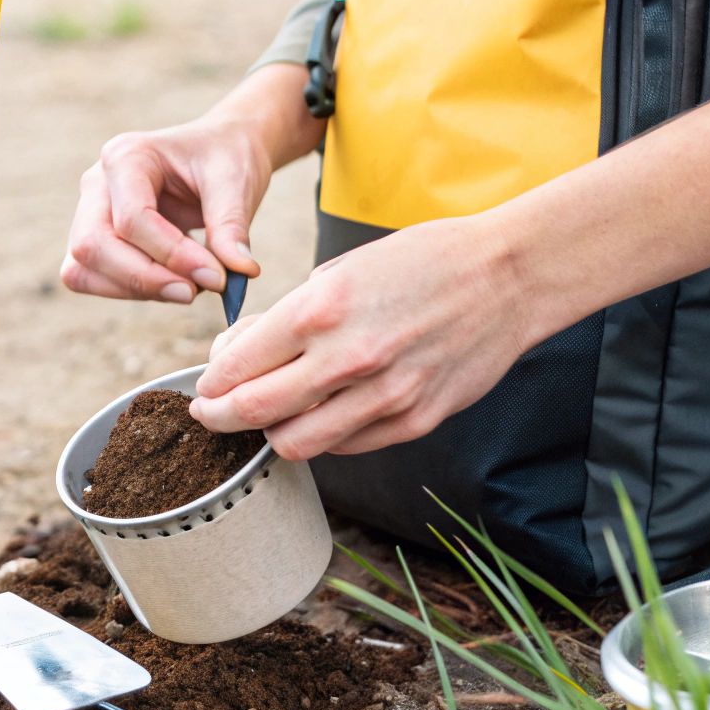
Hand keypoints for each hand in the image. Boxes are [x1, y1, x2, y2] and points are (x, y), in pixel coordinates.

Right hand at [61, 65, 322, 301]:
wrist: (223, 151)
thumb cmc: (226, 157)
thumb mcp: (237, 183)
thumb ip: (232, 227)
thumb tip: (241, 272)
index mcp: (127, 156)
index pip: (132, 218)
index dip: (172, 255)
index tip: (217, 277)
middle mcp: (98, 183)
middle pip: (92, 246)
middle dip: (144, 278)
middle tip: (195, 292)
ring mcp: (90, 212)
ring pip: (83, 269)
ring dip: (134, 289)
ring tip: (188, 287)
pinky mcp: (97, 240)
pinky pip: (90, 278)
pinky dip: (128, 291)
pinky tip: (171, 283)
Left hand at [192, 216, 535, 459]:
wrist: (507, 277)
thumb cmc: (421, 263)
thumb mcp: (339, 270)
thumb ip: (285, 317)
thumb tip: (234, 352)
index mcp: (320, 309)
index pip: (237, 366)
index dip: (209, 385)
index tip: (203, 388)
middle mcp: (348, 357)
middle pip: (254, 412)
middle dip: (219, 417)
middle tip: (210, 414)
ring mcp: (384, 396)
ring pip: (294, 443)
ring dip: (269, 433)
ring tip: (266, 417)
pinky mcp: (413, 421)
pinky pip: (343, 446)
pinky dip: (320, 436)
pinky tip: (319, 414)